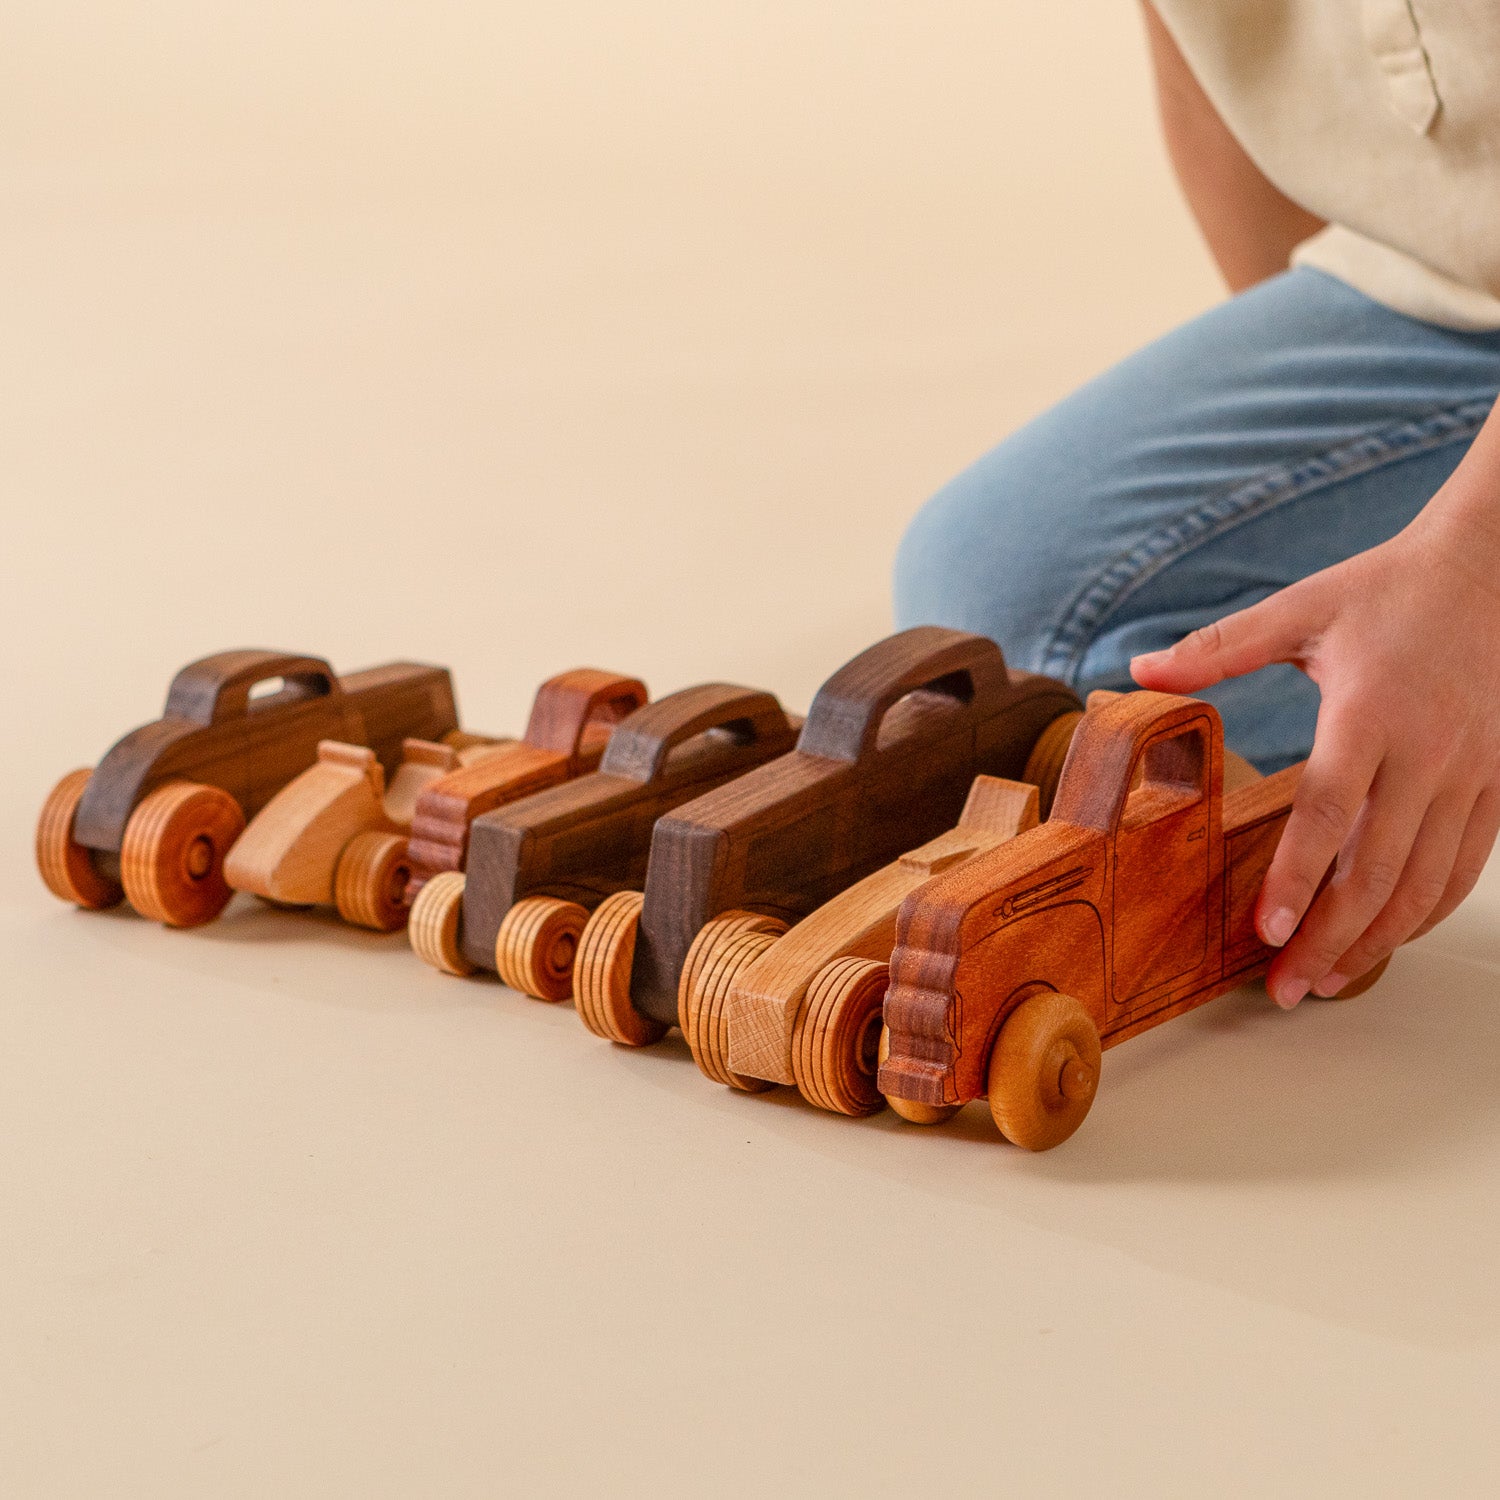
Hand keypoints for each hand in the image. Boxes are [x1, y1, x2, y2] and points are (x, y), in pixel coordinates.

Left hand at [1129, 504, 1499, 1005]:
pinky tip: (1385, 939)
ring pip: (1426, 883)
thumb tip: (1140, 671)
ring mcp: (1469, 775)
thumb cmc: (1387, 588)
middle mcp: (1427, 753)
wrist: (1493, 568)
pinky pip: (1464, 866)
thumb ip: (1218, 648)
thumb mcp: (1300, 609)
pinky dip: (1425, 912)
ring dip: (1377, 941)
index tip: (1266, 931)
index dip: (1298, 878)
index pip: (1328, 813)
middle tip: (1285, 988)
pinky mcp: (1494, 784)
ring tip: (1324, 981)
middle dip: (1330, 938)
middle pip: (1378, 869)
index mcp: (1369, 712)